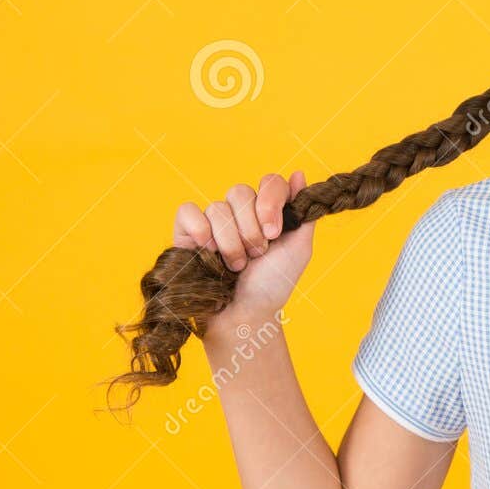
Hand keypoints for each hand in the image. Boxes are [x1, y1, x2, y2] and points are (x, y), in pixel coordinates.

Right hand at [173, 170, 313, 327]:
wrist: (244, 314)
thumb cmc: (271, 285)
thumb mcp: (298, 249)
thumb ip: (302, 213)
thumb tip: (298, 173)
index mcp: (266, 210)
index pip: (268, 182)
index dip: (270, 202)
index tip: (273, 232)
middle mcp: (239, 211)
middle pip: (240, 191)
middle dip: (251, 229)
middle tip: (256, 254)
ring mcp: (212, 220)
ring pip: (217, 208)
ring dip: (231, 242)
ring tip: (236, 265)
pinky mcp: (187, 231)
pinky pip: (188, 211)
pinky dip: (199, 230)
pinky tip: (207, 251)